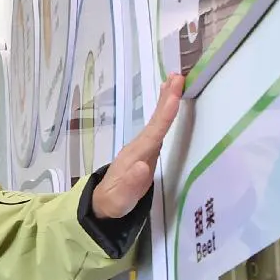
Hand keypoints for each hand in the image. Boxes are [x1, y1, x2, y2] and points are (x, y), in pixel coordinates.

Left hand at [91, 73, 184, 218]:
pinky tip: (168, 102)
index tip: (175, 96)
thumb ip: (131, 184)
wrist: (102, 205)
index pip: (153, 133)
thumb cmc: (114, 203)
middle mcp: (138, 146)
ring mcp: (141, 147)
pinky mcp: (145, 149)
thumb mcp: (121, 198)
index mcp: (136, 156)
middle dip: (166, 99)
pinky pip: (157, 126)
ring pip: (156, 120)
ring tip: (175, 79)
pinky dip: (164, 111)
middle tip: (177, 75)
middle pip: (154, 120)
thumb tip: (142, 167)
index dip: (164, 115)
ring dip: (166, 100)